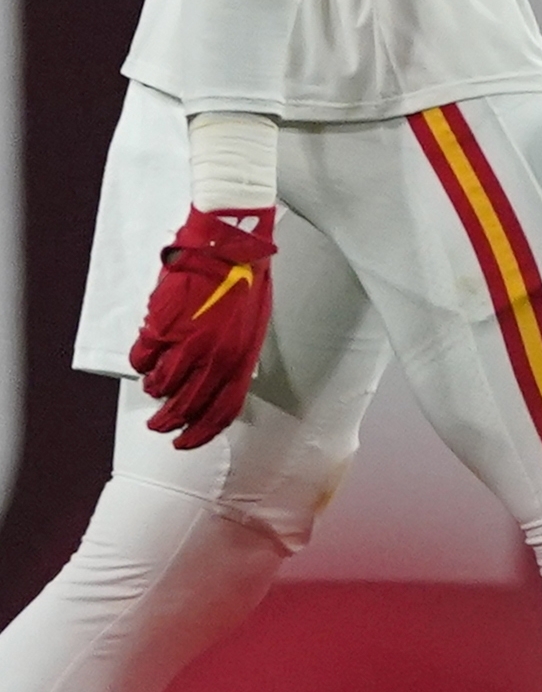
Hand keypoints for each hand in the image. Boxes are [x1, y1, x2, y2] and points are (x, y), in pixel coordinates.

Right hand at [131, 207, 275, 449]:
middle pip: (186, 407)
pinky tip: (145, 359)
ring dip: (154, 391)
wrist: (228, 248)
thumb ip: (236, 358)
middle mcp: (214, 359)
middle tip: (158, 427)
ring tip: (154, 387)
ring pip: (160, 386)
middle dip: (168, 423)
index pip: (221, 412)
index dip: (200, 434)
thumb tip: (217, 382)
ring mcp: (186, 345)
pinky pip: (142, 360)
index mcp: (242, 360)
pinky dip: (141, 364)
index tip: (184, 443)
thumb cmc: (245, 283)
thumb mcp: (252, 328)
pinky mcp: (161, 328)